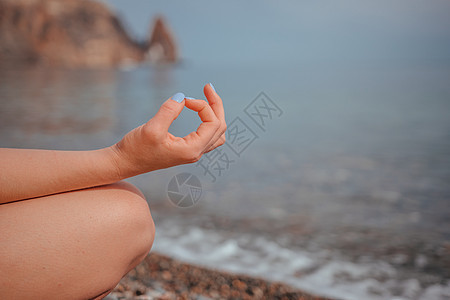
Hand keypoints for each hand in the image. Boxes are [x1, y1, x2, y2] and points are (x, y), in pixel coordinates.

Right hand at [110, 83, 226, 177]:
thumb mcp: (151, 128)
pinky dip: (209, 122)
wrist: (124, 162)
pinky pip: (208, 136)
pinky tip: (201, 111)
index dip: (202, 106)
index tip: (184, 100)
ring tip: (208, 97)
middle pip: (220, 127)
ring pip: (217, 133)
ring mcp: (192, 152)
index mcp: (192, 150)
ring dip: (215, 114)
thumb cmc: (136, 148)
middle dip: (216, 105)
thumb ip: (168, 111)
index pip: (212, 123)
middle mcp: (196, 152)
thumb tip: (182, 97)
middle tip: (207, 86)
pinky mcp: (186, 149)